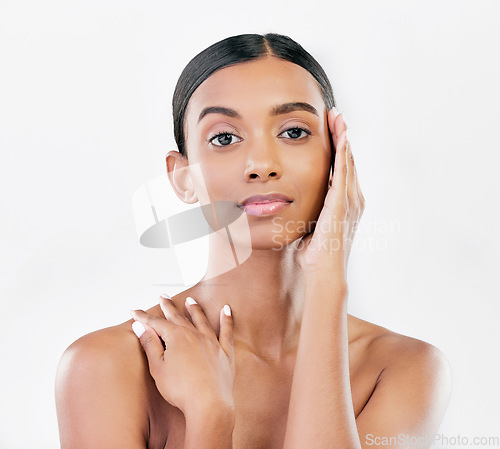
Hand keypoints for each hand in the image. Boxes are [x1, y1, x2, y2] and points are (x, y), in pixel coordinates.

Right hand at [130, 296, 234, 415]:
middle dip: (169, 307)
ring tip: (190, 300)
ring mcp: (211, 342)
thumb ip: (150, 345)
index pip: (156, 323)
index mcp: (177, 337)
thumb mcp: (158, 368)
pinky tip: (226, 309)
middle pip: (179, 317)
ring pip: (202, 320)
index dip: (144, 317)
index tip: (134, 311)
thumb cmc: (181, 389)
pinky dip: (226, 320)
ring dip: (194, 309)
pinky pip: (226, 332)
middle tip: (163, 296)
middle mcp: (195, 335)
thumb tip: (140, 327)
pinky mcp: (225, 353)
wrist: (208, 404)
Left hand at [295, 109, 364, 277]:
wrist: (323, 270)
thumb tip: (292, 203)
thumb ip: (308, 210)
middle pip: (348, 159)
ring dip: (343, 137)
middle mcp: (352, 198)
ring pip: (348, 160)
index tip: (330, 129)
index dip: (337, 148)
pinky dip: (343, 150)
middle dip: (342, 136)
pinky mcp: (343, 201)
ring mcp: (350, 199)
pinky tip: (340, 134)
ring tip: (337, 116)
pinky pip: (344, 169)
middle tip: (335, 114)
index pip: (341, 169)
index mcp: (344, 202)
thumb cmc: (314, 253)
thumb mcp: (310, 224)